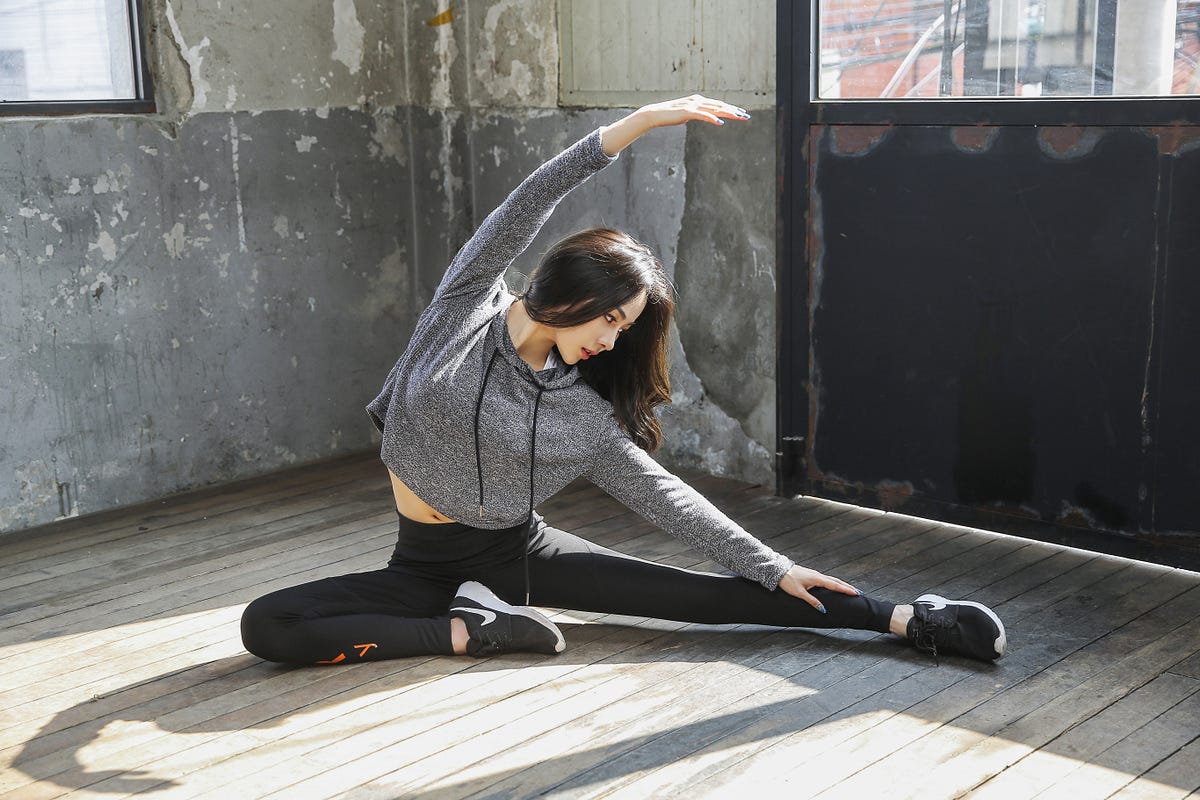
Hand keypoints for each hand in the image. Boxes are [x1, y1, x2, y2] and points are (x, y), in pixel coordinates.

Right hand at [599, 94, 749, 155]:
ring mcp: (692, 105)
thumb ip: (695, 114)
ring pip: (714, 109)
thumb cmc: (668, 115)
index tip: (741, 113)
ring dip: (728, 113)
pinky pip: (703, 115)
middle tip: (745, 116)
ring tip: (739, 117)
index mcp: (698, 100)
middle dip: (733, 110)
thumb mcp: (685, 115)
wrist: (653, 114)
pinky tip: (720, 123)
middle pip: (719, 105)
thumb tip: (703, 116)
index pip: (717, 104)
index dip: (730, 108)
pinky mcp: (687, 112)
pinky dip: (712, 118)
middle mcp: (697, 100)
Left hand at [778, 564, 859, 612]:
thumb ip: (812, 601)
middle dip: (847, 587)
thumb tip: (823, 609)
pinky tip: (834, 585)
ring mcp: (814, 574)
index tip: (856, 593)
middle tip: (857, 592)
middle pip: (836, 581)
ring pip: (831, 579)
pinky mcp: (811, 574)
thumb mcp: (799, 593)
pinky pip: (826, 579)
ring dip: (841, 584)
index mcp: (817, 579)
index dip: (846, 590)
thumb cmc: (788, 581)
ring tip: (849, 589)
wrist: (778, 570)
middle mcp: (818, 575)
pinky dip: (833, 582)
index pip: (835, 585)